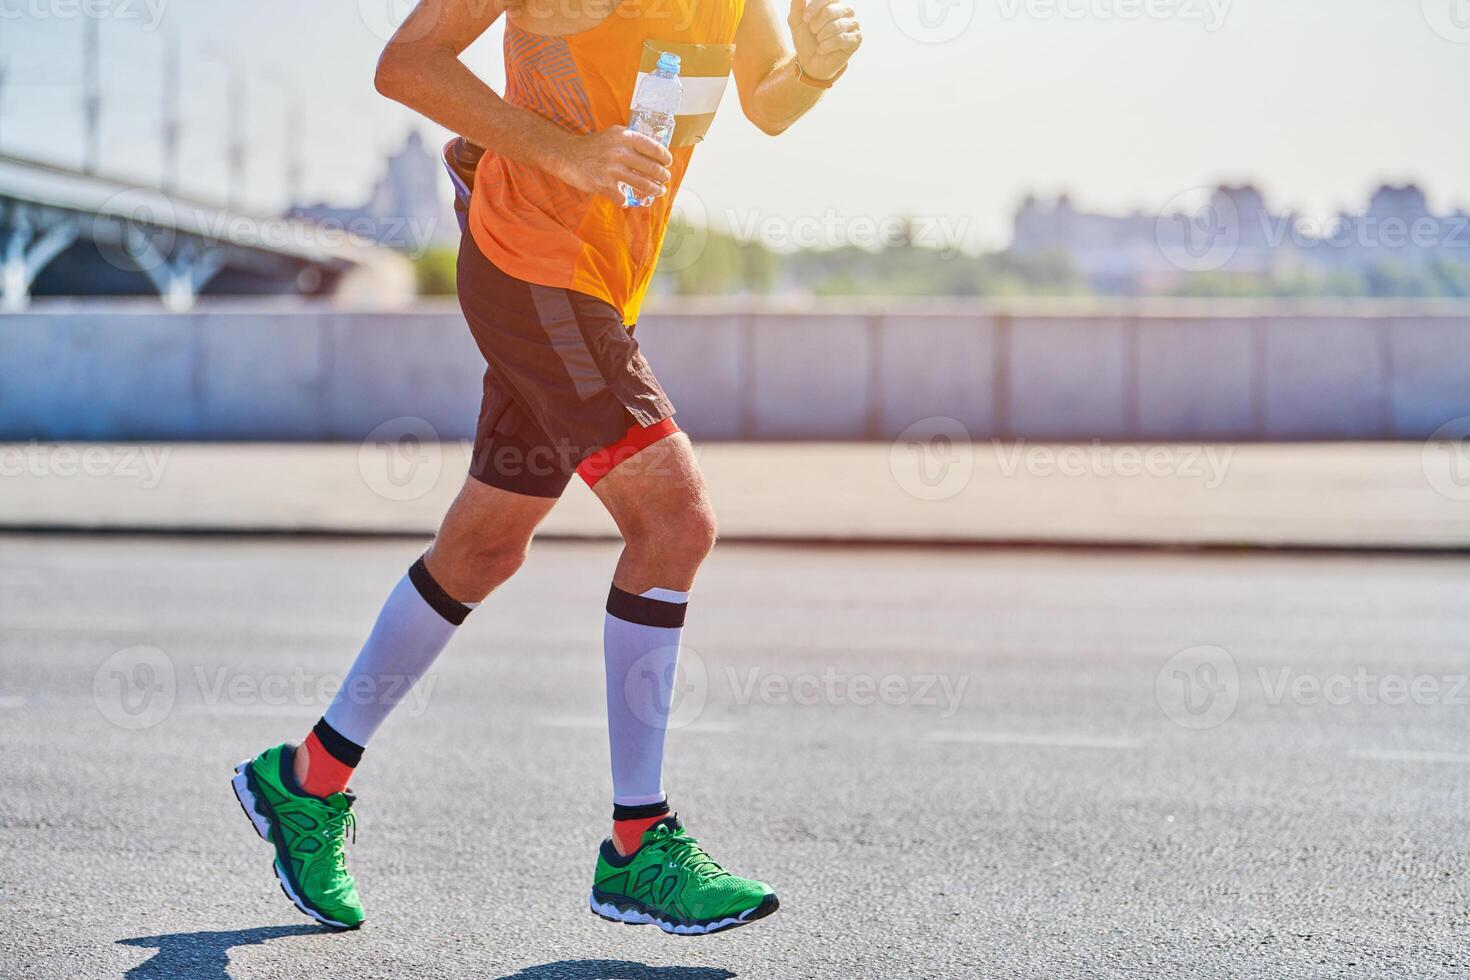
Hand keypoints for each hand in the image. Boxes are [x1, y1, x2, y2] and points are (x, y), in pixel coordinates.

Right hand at [553, 126, 673, 201]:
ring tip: (659, 191)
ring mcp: (612, 169)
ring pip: (643, 184)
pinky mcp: (604, 185)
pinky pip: (623, 197)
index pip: (653, 147)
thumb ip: (631, 141)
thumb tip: (653, 152)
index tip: (668, 163)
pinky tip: (625, 199)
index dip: (664, 157)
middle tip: (665, 179)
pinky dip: (625, 200)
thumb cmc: (593, 146)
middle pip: (651, 168)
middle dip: (662, 176)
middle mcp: (620, 152)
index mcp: (624, 137)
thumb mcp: (613, 135)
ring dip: (654, 190)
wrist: (567, 155)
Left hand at [787, 0, 861, 82]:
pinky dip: (827, 46)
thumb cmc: (806, 39)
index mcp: (834, 2)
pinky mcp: (856, 39)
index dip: (813, 8)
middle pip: (830, 11)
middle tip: (813, 32)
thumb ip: (797, 5)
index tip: (805, 19)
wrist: (811, 62)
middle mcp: (846, 10)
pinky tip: (821, 49)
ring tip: (819, 41)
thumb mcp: (797, 22)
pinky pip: (841, 39)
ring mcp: (853, 25)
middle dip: (816, 25)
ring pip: (836, 26)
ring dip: (822, 36)